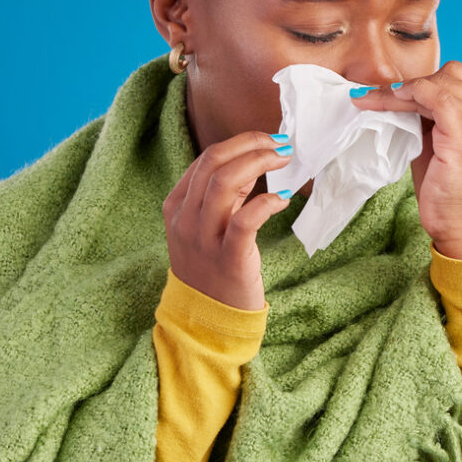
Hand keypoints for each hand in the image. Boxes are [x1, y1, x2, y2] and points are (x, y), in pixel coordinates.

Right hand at [162, 131, 293, 309]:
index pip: (205, 159)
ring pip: (224, 183)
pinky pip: (244, 220)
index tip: (267, 141)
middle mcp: (186, 219)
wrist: (207, 321)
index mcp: (177, 206)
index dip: (240, 143)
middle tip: (280, 145)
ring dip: (259, 163)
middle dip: (251, 145)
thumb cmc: (212, 268)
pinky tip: (283, 199)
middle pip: (213, 162)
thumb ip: (224, 195)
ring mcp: (204, 239)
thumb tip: (252, 161)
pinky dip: (266, 202)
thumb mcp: (206, 226)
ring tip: (284, 161)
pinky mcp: (228, 259)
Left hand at [350, 60, 461, 258]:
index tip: (387, 91)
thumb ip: (433, 110)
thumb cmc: (450, 186)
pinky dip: (409, 95)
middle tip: (373, 97)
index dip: (422, 80)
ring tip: (372, 102)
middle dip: (409, 86)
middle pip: (448, 76)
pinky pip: (436, 98)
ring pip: (437, 85)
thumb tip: (397, 84)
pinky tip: (388, 101)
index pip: (458, 75)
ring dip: (399, 93)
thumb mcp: (444, 137)